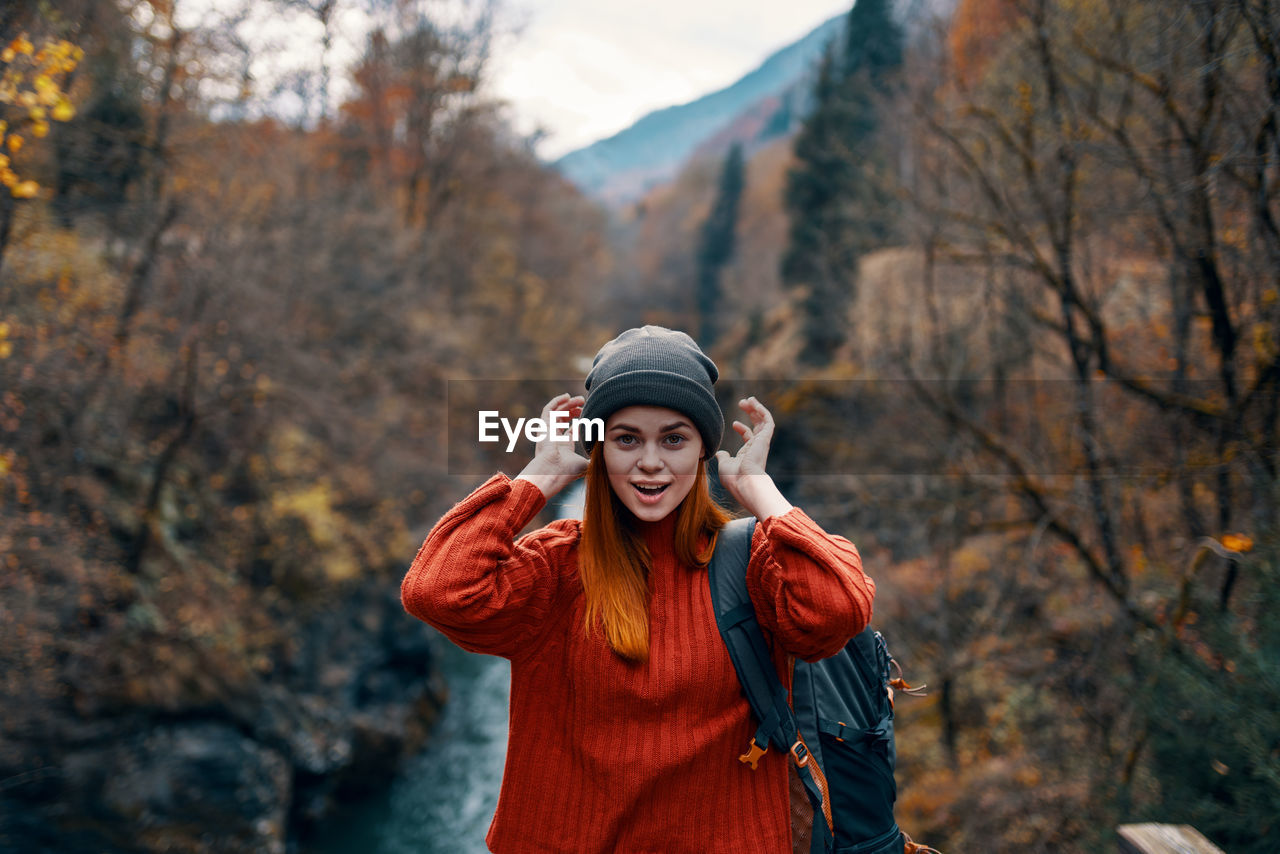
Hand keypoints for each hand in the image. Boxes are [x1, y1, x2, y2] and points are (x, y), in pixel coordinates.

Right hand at [515, 393, 588, 498]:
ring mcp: (548, 432)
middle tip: (584, 404)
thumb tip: (609, 466)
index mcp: (564, 447)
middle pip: (563, 420)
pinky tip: (567, 396)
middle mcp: (554, 439)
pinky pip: (548, 410)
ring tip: (580, 399)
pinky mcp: (544, 426)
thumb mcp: (585, 465)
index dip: (579, 423)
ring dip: (568, 404)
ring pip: (557, 413)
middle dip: (574, 410)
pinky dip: (556, 402)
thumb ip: (594, 463)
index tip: (588, 416)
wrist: (553, 472)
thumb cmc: (568, 471)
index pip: (570, 431)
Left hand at [714, 397, 791, 518]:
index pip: (749, 437)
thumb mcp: (724, 465)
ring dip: (757, 409)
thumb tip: (719, 453)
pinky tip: (754, 403)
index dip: (742, 428)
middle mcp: (757, 447)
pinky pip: (768, 421)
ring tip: (749, 399)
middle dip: (751, 414)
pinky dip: (762, 411)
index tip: (733, 424)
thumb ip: (723, 457)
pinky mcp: (765, 438)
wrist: (744, 483)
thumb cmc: (734, 478)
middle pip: (758, 426)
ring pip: (764, 421)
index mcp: (748, 454)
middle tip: (743, 403)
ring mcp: (762, 443)